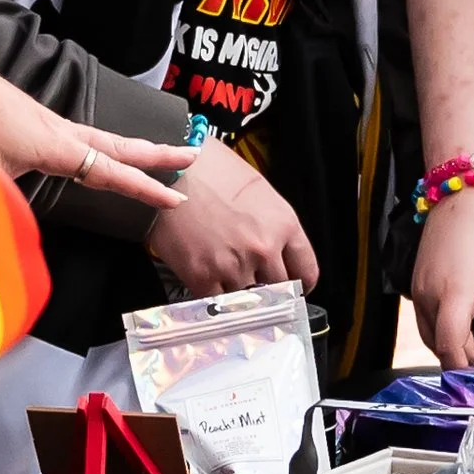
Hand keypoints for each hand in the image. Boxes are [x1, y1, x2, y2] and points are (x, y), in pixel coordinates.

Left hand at [0, 52, 189, 211]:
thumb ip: (2, 208)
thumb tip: (11, 245)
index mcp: (55, 146)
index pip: (112, 171)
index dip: (144, 188)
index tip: (176, 199)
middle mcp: (59, 131)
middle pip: (120, 145)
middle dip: (157, 154)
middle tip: (193, 156)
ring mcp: (46, 124)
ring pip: (101, 140)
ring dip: (131, 149)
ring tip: (157, 157)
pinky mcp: (31, 121)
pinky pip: (79, 138)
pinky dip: (101, 147)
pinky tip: (96, 156)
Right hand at [146, 132, 317, 294]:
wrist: (167, 170)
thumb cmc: (209, 170)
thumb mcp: (257, 190)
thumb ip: (273, 224)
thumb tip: (277, 249)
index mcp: (283, 224)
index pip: (307, 271)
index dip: (300, 282)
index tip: (293, 285)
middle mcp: (263, 247)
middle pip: (279, 289)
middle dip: (269, 286)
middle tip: (256, 282)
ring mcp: (233, 265)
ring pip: (249, 299)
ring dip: (241, 294)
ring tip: (228, 280)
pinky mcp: (202, 276)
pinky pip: (218, 303)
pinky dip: (215, 300)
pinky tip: (211, 287)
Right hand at [414, 186, 473, 366]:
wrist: (467, 186)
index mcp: (452, 293)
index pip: (450, 348)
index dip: (469, 370)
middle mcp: (428, 294)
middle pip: (440, 347)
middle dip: (468, 360)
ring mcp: (420, 287)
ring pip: (433, 335)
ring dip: (458, 345)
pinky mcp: (419, 280)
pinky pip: (430, 317)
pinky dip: (449, 328)